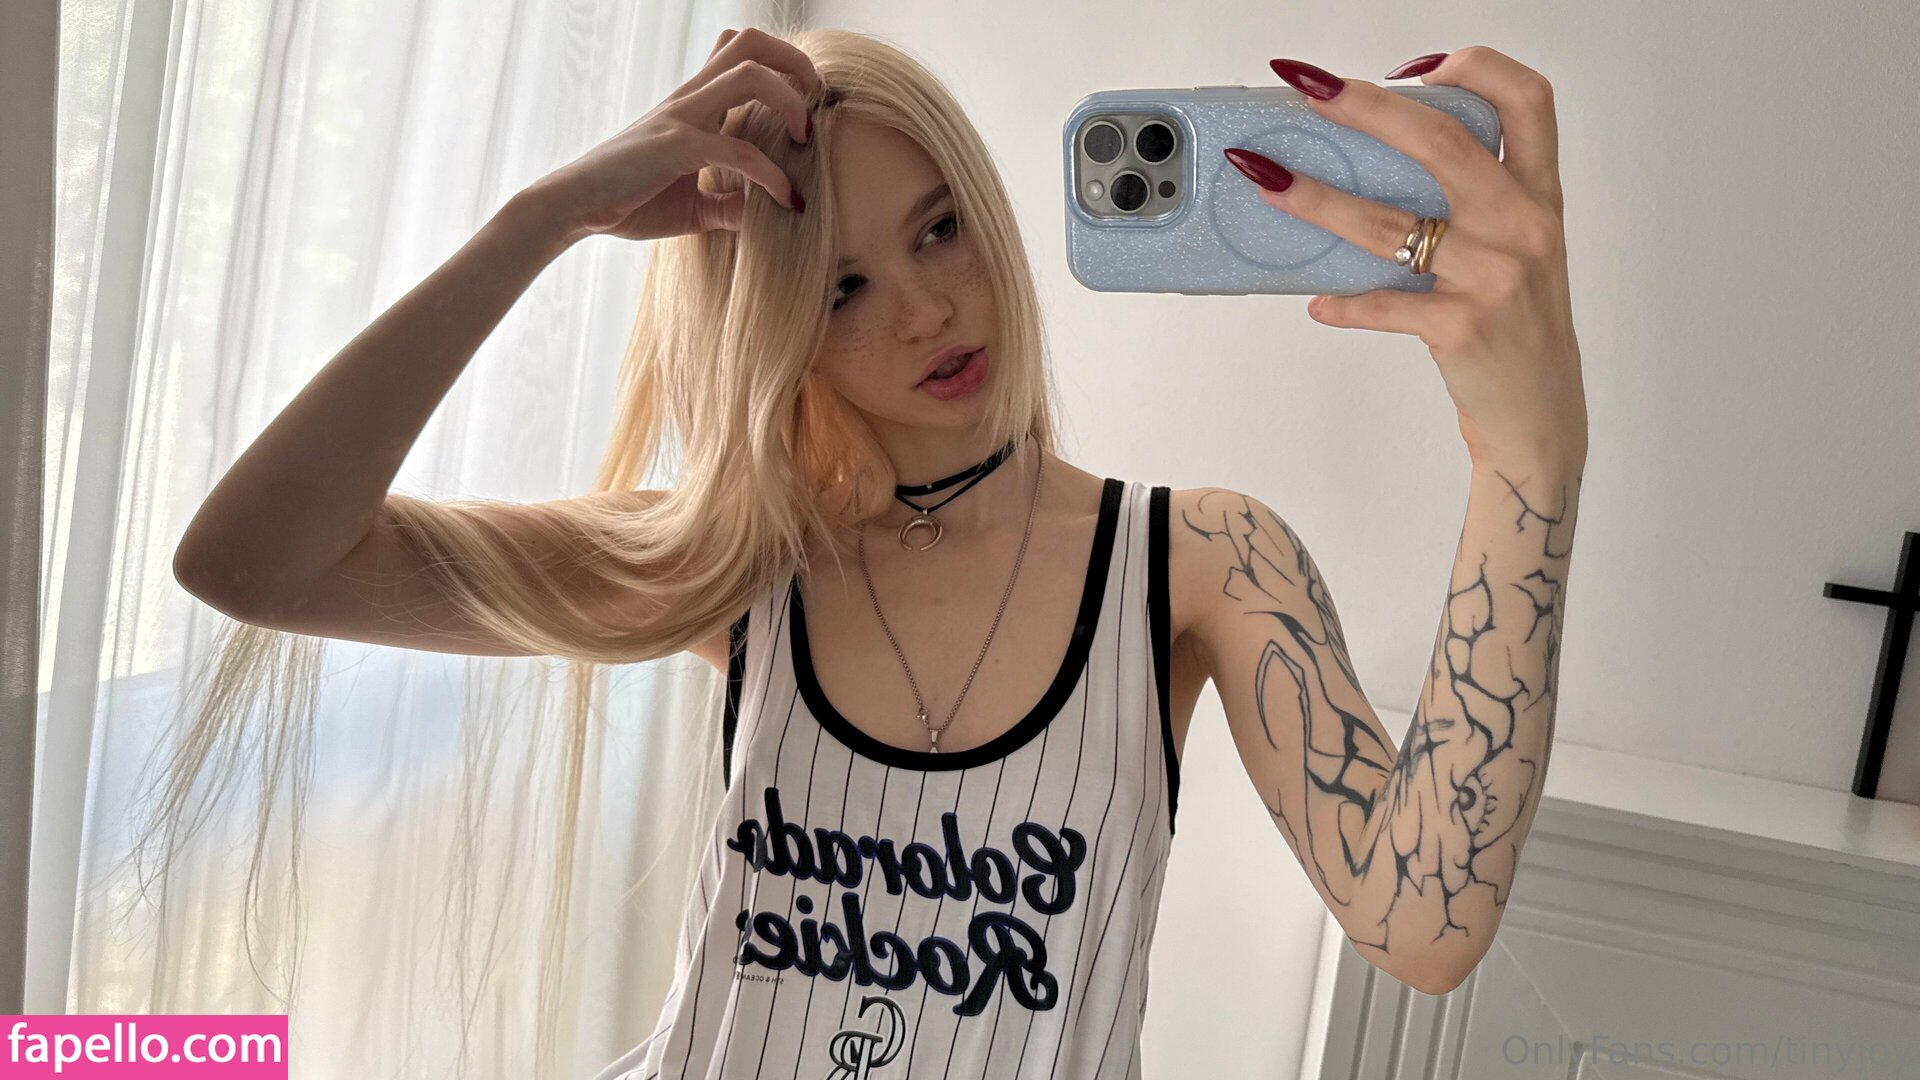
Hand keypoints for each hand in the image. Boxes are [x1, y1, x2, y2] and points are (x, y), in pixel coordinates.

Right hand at [522, 26, 820, 245]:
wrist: (573, 209)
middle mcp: (690, 99)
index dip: (781, 64)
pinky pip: (738, 148)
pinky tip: (785, 200)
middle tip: (815, 104)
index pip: (737, 52)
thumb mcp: (690, 207)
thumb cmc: (626, 202)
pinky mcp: (676, 147)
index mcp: (692, 104)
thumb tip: (763, 215)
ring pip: (749, 74)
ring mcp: (682, 117)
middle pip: (750, 42)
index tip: (805, 105)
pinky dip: (772, 174)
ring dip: (791, 100)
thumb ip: (727, 205)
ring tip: (805, 139)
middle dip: (796, 63)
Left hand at [1229, 47, 1587, 467]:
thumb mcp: (1517, 251)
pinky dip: (1345, 303)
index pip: (1528, 100)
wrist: (1539, 417)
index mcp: (1538, 196)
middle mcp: (1523, 226)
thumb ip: (1472, 202)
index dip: (1474, 66)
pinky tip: (1319, 301)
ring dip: (1316, 198)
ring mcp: (1494, 277)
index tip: (1416, 66)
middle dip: (1365, 107)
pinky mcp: (1462, 328)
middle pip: (1441, 140)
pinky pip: (1384, 303)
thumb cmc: (1518, 327)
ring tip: (1266, 178)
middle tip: (1308, 91)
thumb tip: (1372, 164)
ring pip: (1389, 222)